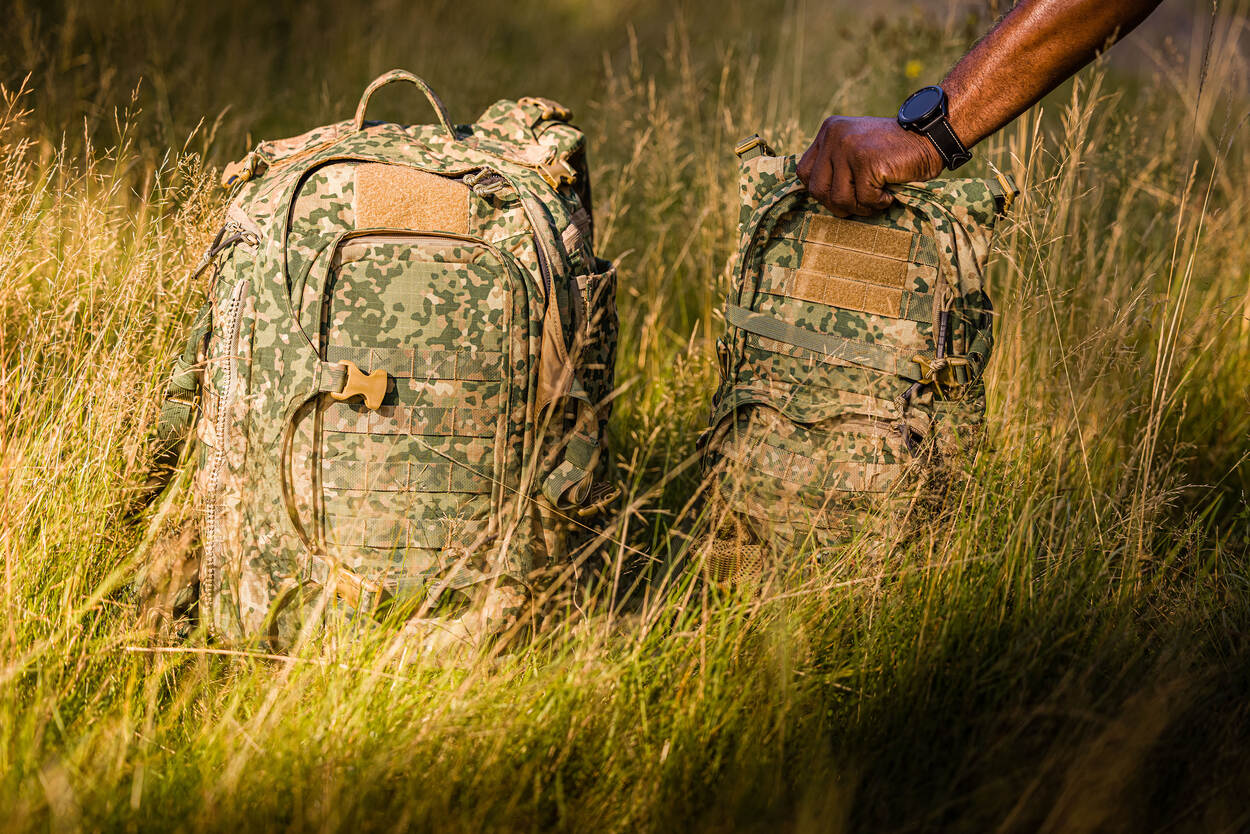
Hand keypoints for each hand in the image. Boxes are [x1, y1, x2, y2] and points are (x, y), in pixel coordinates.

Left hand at [797, 116, 944, 216]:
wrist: (931, 137)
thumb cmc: (895, 152)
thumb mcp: (856, 149)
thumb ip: (835, 164)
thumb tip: (818, 197)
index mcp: (829, 131)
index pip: (803, 172)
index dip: (821, 191)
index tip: (842, 195)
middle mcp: (834, 135)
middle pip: (816, 189)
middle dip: (838, 205)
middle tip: (861, 203)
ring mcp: (849, 147)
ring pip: (838, 199)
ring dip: (859, 207)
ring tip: (877, 198)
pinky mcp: (866, 161)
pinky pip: (863, 199)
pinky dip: (878, 203)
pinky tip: (889, 193)